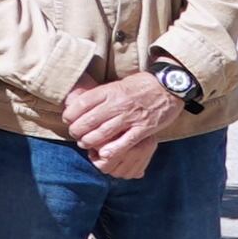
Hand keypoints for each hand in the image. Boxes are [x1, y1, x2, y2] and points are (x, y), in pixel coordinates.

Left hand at [63, 68, 183, 177]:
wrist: (169, 87)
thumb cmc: (140, 85)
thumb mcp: (117, 84)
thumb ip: (101, 94)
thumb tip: (78, 102)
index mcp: (110, 91)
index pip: (82, 103)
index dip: (71, 114)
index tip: (67, 119)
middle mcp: (118, 104)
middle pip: (90, 120)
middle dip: (77, 130)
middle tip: (74, 134)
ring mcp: (131, 117)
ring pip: (104, 132)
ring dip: (90, 141)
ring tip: (84, 144)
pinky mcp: (144, 128)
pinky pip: (126, 142)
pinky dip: (113, 149)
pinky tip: (104, 154)